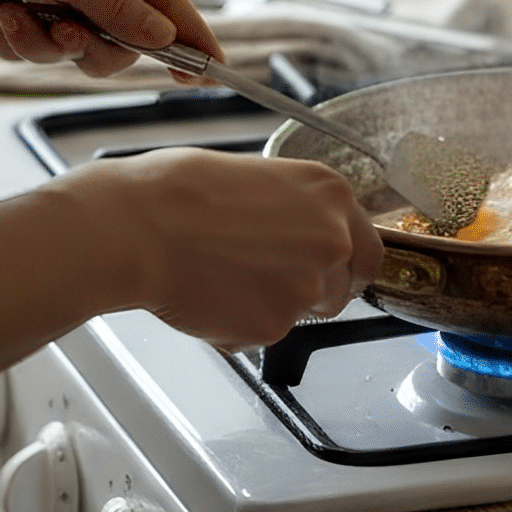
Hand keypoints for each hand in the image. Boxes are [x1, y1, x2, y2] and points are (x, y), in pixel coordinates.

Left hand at [0, 0, 220, 75]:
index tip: (215, 72)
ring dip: (44, 42)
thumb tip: (166, 36)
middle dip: (93, 45)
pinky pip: (40, 53)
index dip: (191, 36)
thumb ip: (116, 7)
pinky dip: (17, 41)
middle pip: (124, 39)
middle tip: (67, 35)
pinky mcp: (26, 18)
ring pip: (79, 52)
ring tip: (15, 15)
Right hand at [63, 148, 385, 349]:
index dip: (345, 264)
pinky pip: (265, 334)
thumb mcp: (258, 178)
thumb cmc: (181, 191)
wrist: (142, 225)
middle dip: (314, 290)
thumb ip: (296, 211)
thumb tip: (298, 234)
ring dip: (276, 306)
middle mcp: (333, 239)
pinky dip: (241, 325)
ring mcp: (307, 286)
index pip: (369, 248)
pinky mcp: (275, 326)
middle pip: (345, 287)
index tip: (330, 271)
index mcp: (331, 194)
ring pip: (305, 313)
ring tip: (225, 278)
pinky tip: (209, 296)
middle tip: (268, 279)